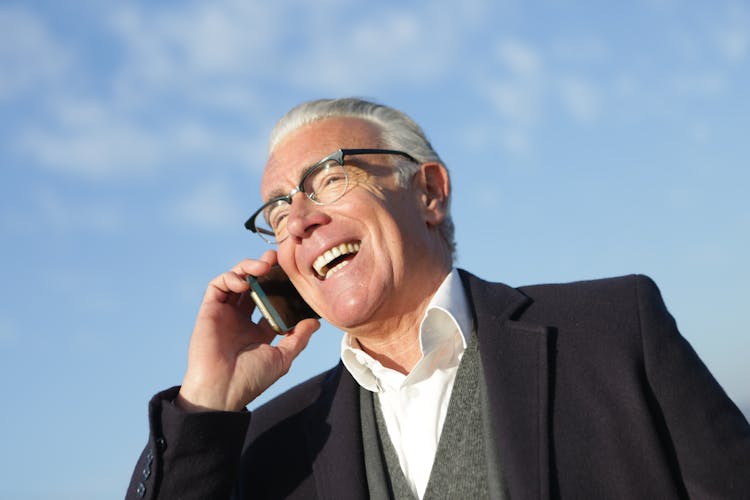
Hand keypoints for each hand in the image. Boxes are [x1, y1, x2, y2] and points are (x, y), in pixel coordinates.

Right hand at [176, 250, 319, 411]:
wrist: (223, 391)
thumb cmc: (251, 379)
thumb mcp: (282, 357)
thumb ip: (298, 338)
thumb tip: (315, 322)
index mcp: (257, 330)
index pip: (269, 300)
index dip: (279, 285)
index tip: (291, 273)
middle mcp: (240, 319)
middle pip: (252, 285)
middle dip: (263, 269)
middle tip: (276, 258)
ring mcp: (224, 314)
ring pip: (235, 280)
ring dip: (248, 268)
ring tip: (263, 266)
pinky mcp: (209, 311)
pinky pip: (217, 286)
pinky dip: (230, 277)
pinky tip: (245, 281)